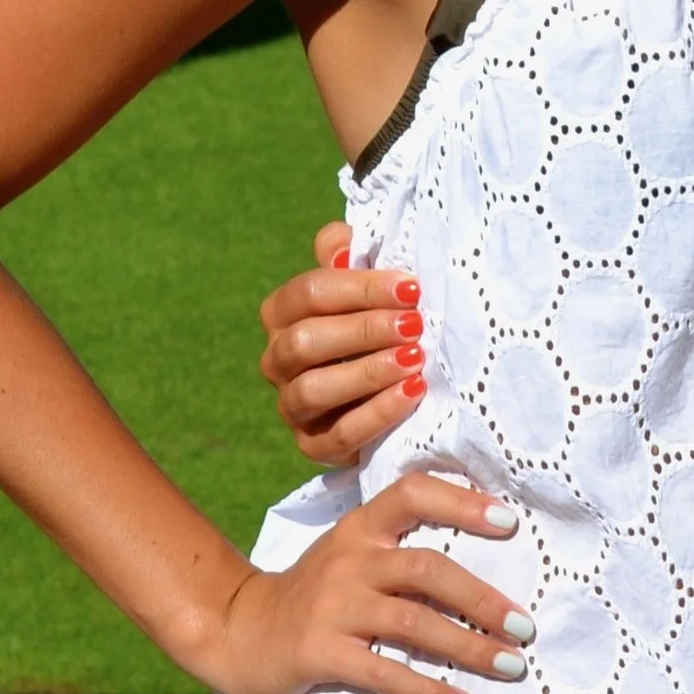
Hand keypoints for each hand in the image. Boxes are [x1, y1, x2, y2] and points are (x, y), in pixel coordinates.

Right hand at [208, 471, 532, 693]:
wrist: (238, 631)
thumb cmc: (314, 596)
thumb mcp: (348, 556)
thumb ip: (397, 549)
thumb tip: (486, 561)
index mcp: (358, 529)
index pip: (411, 494)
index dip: (461, 502)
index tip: (510, 522)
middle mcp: (347, 560)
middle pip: (425, 568)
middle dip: (482, 599)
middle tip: (524, 628)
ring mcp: (331, 606)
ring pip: (412, 622)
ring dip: (468, 646)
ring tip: (510, 666)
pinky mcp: (318, 651)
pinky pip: (384, 673)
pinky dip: (429, 690)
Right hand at [259, 218, 426, 467]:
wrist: (394, 392)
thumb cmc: (381, 323)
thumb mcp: (368, 285)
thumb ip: (351, 254)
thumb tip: (342, 247)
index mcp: (283, 314)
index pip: (308, 294)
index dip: (360, 289)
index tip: (411, 288)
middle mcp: (277, 360)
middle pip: (304, 342)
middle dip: (364, 330)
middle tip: (415, 325)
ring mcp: (293, 407)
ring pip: (312, 389)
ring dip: (367, 372)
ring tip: (415, 359)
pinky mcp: (315, 446)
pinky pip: (340, 434)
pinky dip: (378, 413)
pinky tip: (413, 393)